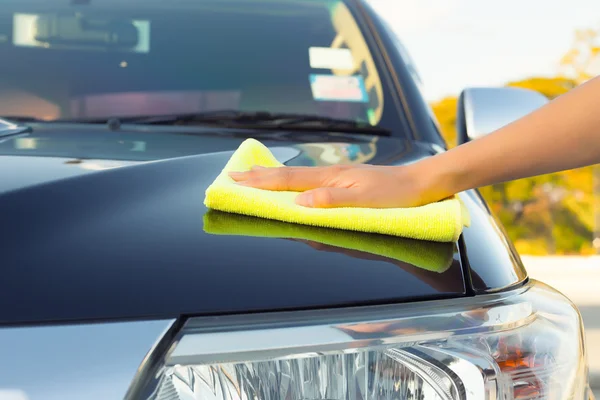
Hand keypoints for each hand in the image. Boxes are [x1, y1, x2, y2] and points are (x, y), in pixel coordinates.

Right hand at [228, 164, 449, 207]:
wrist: (420, 183)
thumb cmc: (396, 195)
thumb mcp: (366, 200)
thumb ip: (333, 200)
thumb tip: (300, 201)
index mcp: (331, 178)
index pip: (288, 181)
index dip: (261, 182)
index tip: (236, 179)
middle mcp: (330, 175)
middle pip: (287, 176)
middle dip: (258, 176)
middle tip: (233, 175)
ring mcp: (336, 176)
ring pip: (296, 177)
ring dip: (271, 177)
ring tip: (253, 175)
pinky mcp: (343, 181)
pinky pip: (308, 180)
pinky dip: (290, 181)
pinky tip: (290, 183)